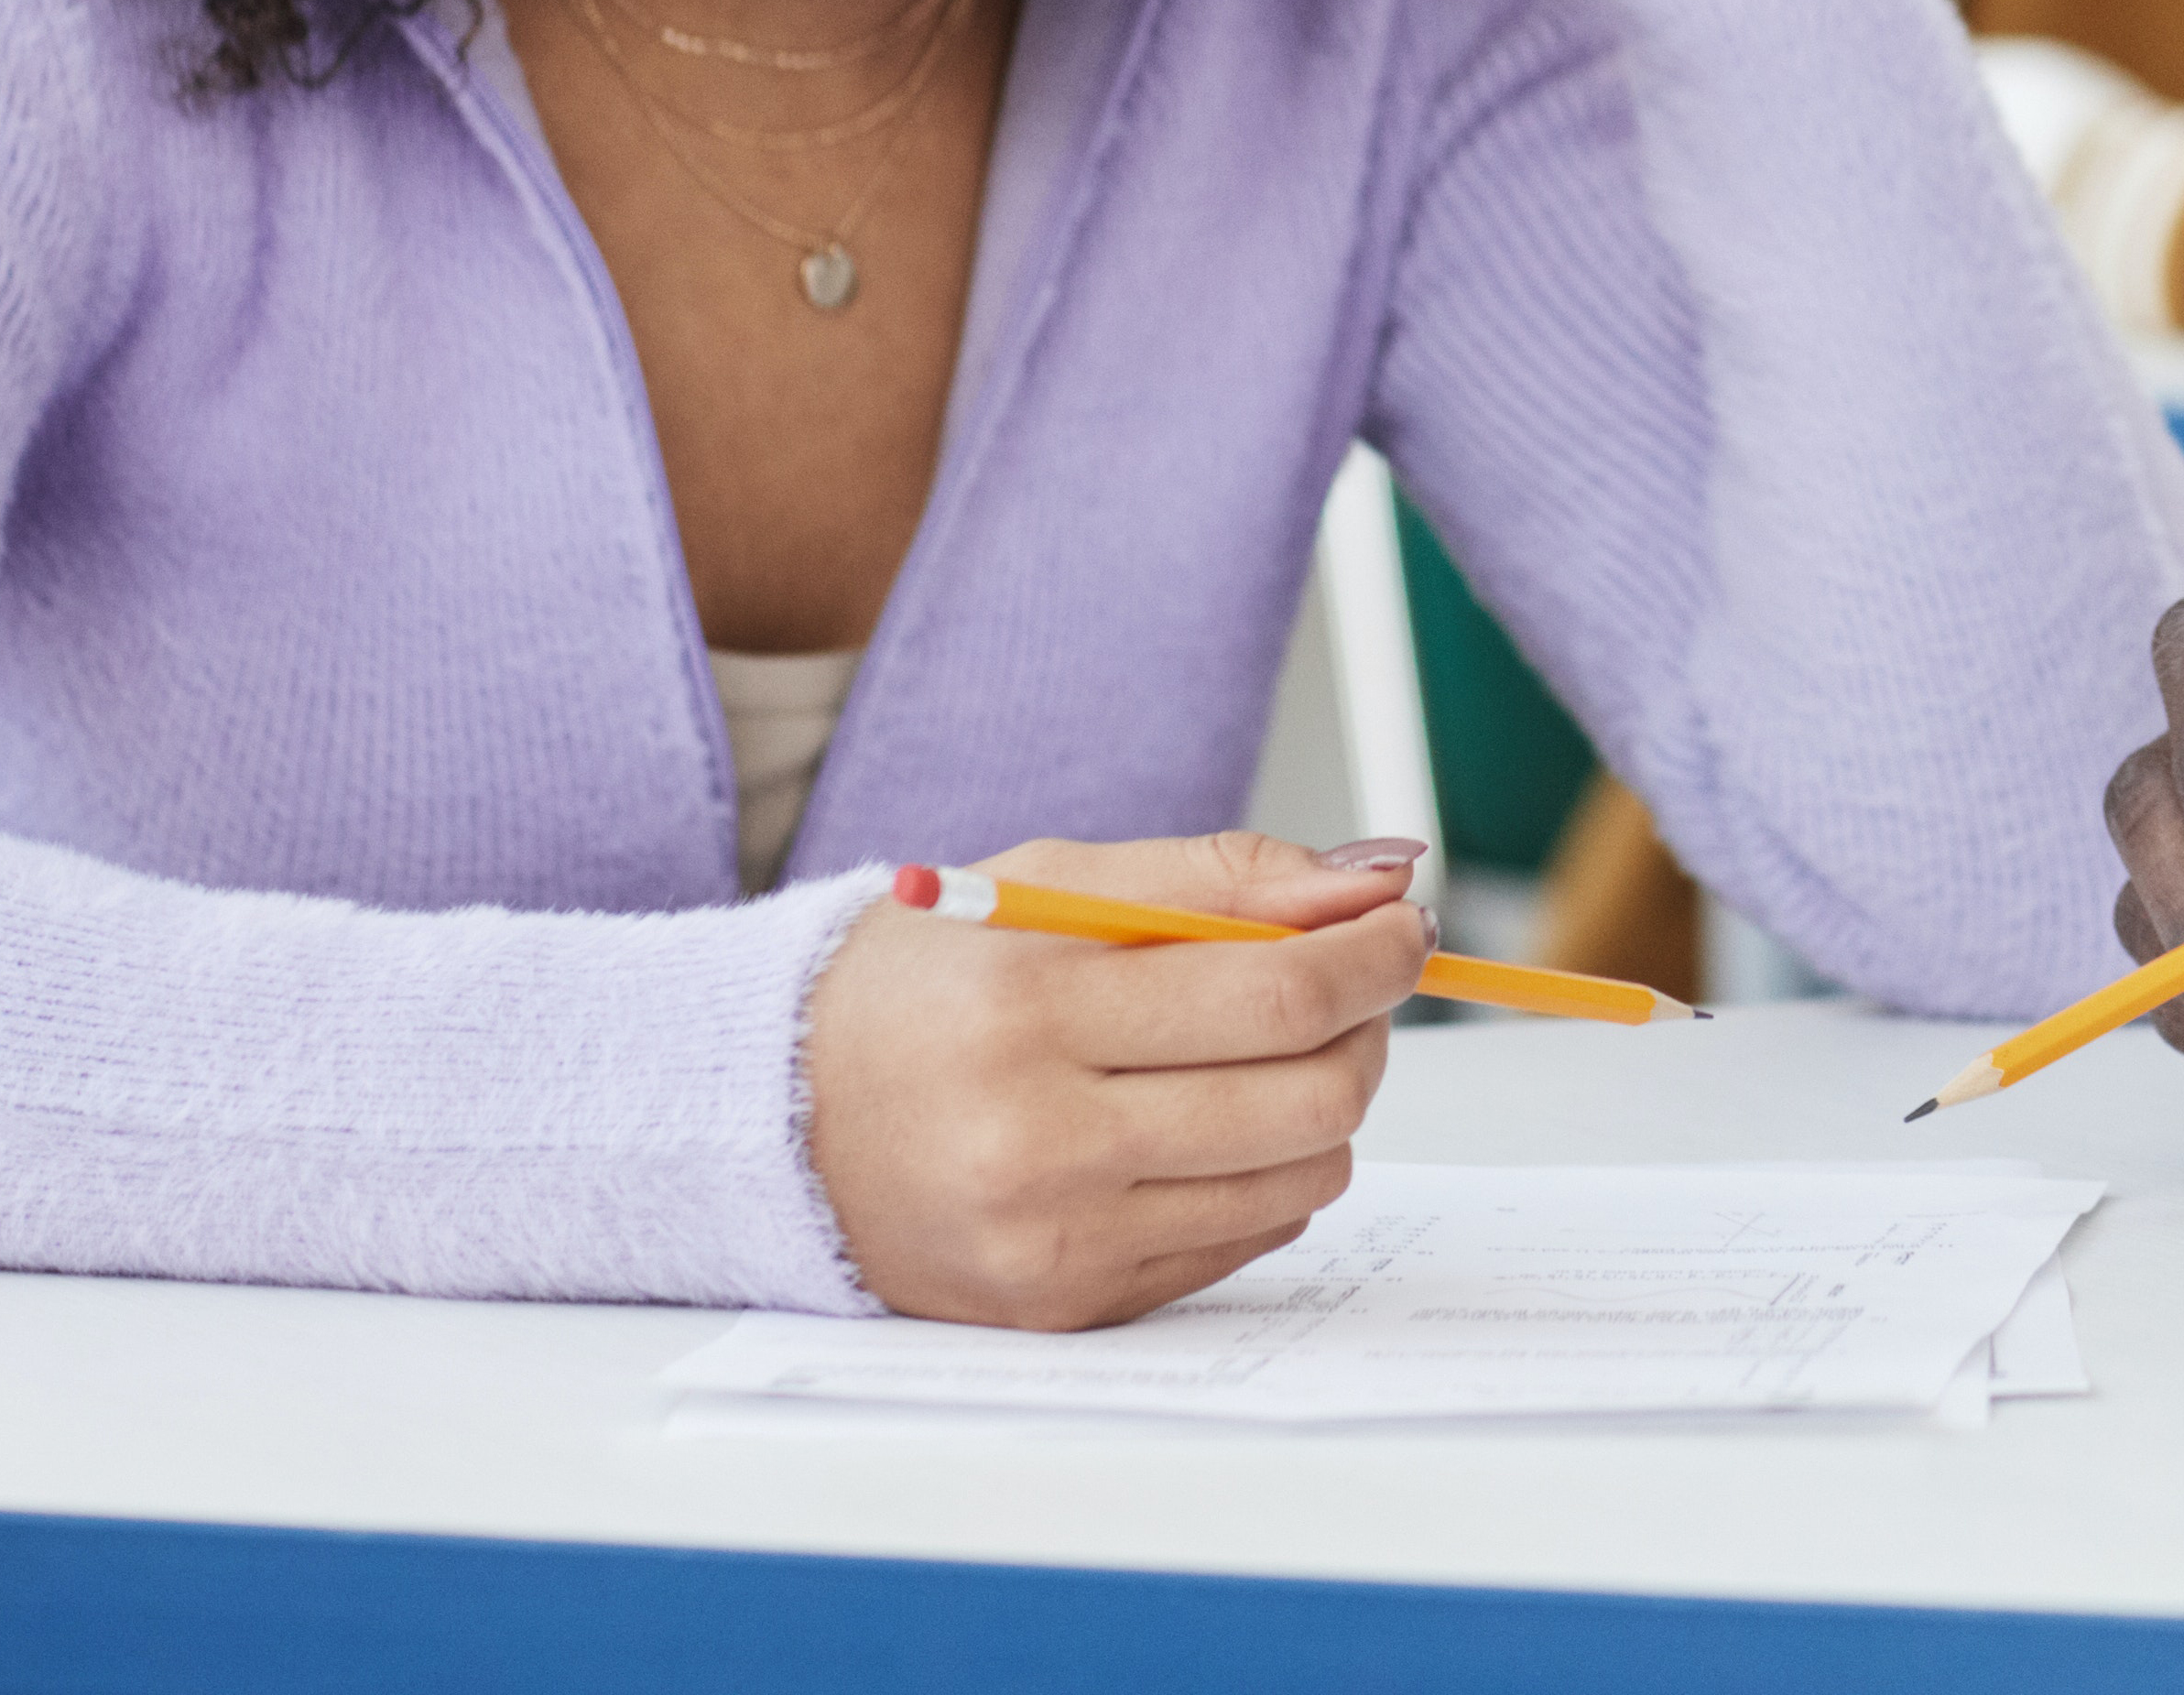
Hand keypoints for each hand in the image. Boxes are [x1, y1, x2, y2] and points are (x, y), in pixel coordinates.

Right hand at [805, 830, 1433, 1325]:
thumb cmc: (930, 981)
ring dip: (1327, 1105)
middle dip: (1367, 1028)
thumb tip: (1379, 881)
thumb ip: (1227, 875)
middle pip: (1308, 1098)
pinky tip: (1206, 1121)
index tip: (1405, 924)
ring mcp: (1054, 1243)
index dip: (1376, 954)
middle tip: (1355, 984)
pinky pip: (1244, 1239)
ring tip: (1274, 1050)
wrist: (777, 1115)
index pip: (1278, 992)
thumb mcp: (1059, 877)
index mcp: (1033, 1013)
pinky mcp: (1067, 1308)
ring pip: (1299, 1179)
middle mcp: (1040, 1144)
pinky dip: (1264, 1172)